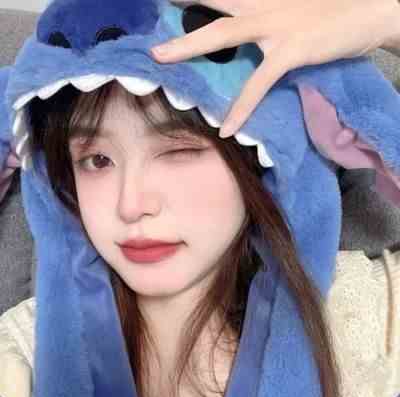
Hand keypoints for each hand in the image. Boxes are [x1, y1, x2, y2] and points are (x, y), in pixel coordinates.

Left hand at [151, 0, 399, 137]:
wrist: (373, 10)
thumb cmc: (333, 13)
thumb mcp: (293, 11)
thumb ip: (265, 21)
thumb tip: (244, 37)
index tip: (165, 1)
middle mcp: (264, 3)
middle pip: (212, 2)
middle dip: (179, 6)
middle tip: (147, 20)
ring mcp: (277, 24)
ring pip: (223, 33)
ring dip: (188, 45)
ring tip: (160, 58)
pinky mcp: (292, 49)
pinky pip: (259, 82)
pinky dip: (242, 106)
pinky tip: (226, 127)